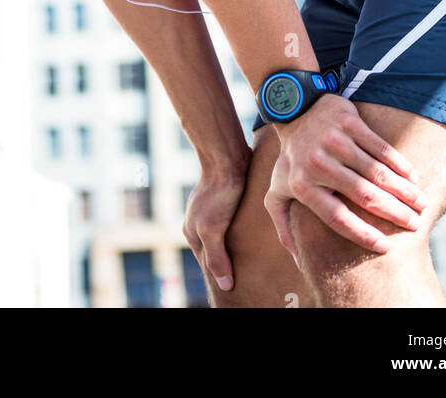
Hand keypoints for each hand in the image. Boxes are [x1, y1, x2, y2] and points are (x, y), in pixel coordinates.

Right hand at [183, 156, 250, 292]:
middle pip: (215, 251)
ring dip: (236, 248)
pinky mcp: (224, 200)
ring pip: (224, 237)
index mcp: (192, 232)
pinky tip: (252, 236)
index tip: (238, 288)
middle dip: (228, 264)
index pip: (208, 264)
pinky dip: (241, 233)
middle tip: (247, 277)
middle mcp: (198, 222)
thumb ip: (217, 258)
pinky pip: (232, 224)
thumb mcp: (213, 230)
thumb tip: (225, 284)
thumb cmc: (219, 194)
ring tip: (253, 260)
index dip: (221, 275)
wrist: (226, 158)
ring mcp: (210, 210)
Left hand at [264, 94, 428, 260]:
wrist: (293, 107)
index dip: (363, 234)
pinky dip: (400, 165)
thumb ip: (283, 225)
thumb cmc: (291, 158)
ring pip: (378, 172)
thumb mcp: (277, 190)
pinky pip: (381, 148)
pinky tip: (413, 177)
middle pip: (364, 196)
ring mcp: (334, 140)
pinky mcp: (349, 122)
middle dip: (395, 213)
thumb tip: (297, 260)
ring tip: (421, 204)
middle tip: (415, 224)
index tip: (386, 247)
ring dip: (404, 191)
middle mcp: (318, 163)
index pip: (337, 218)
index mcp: (302, 186)